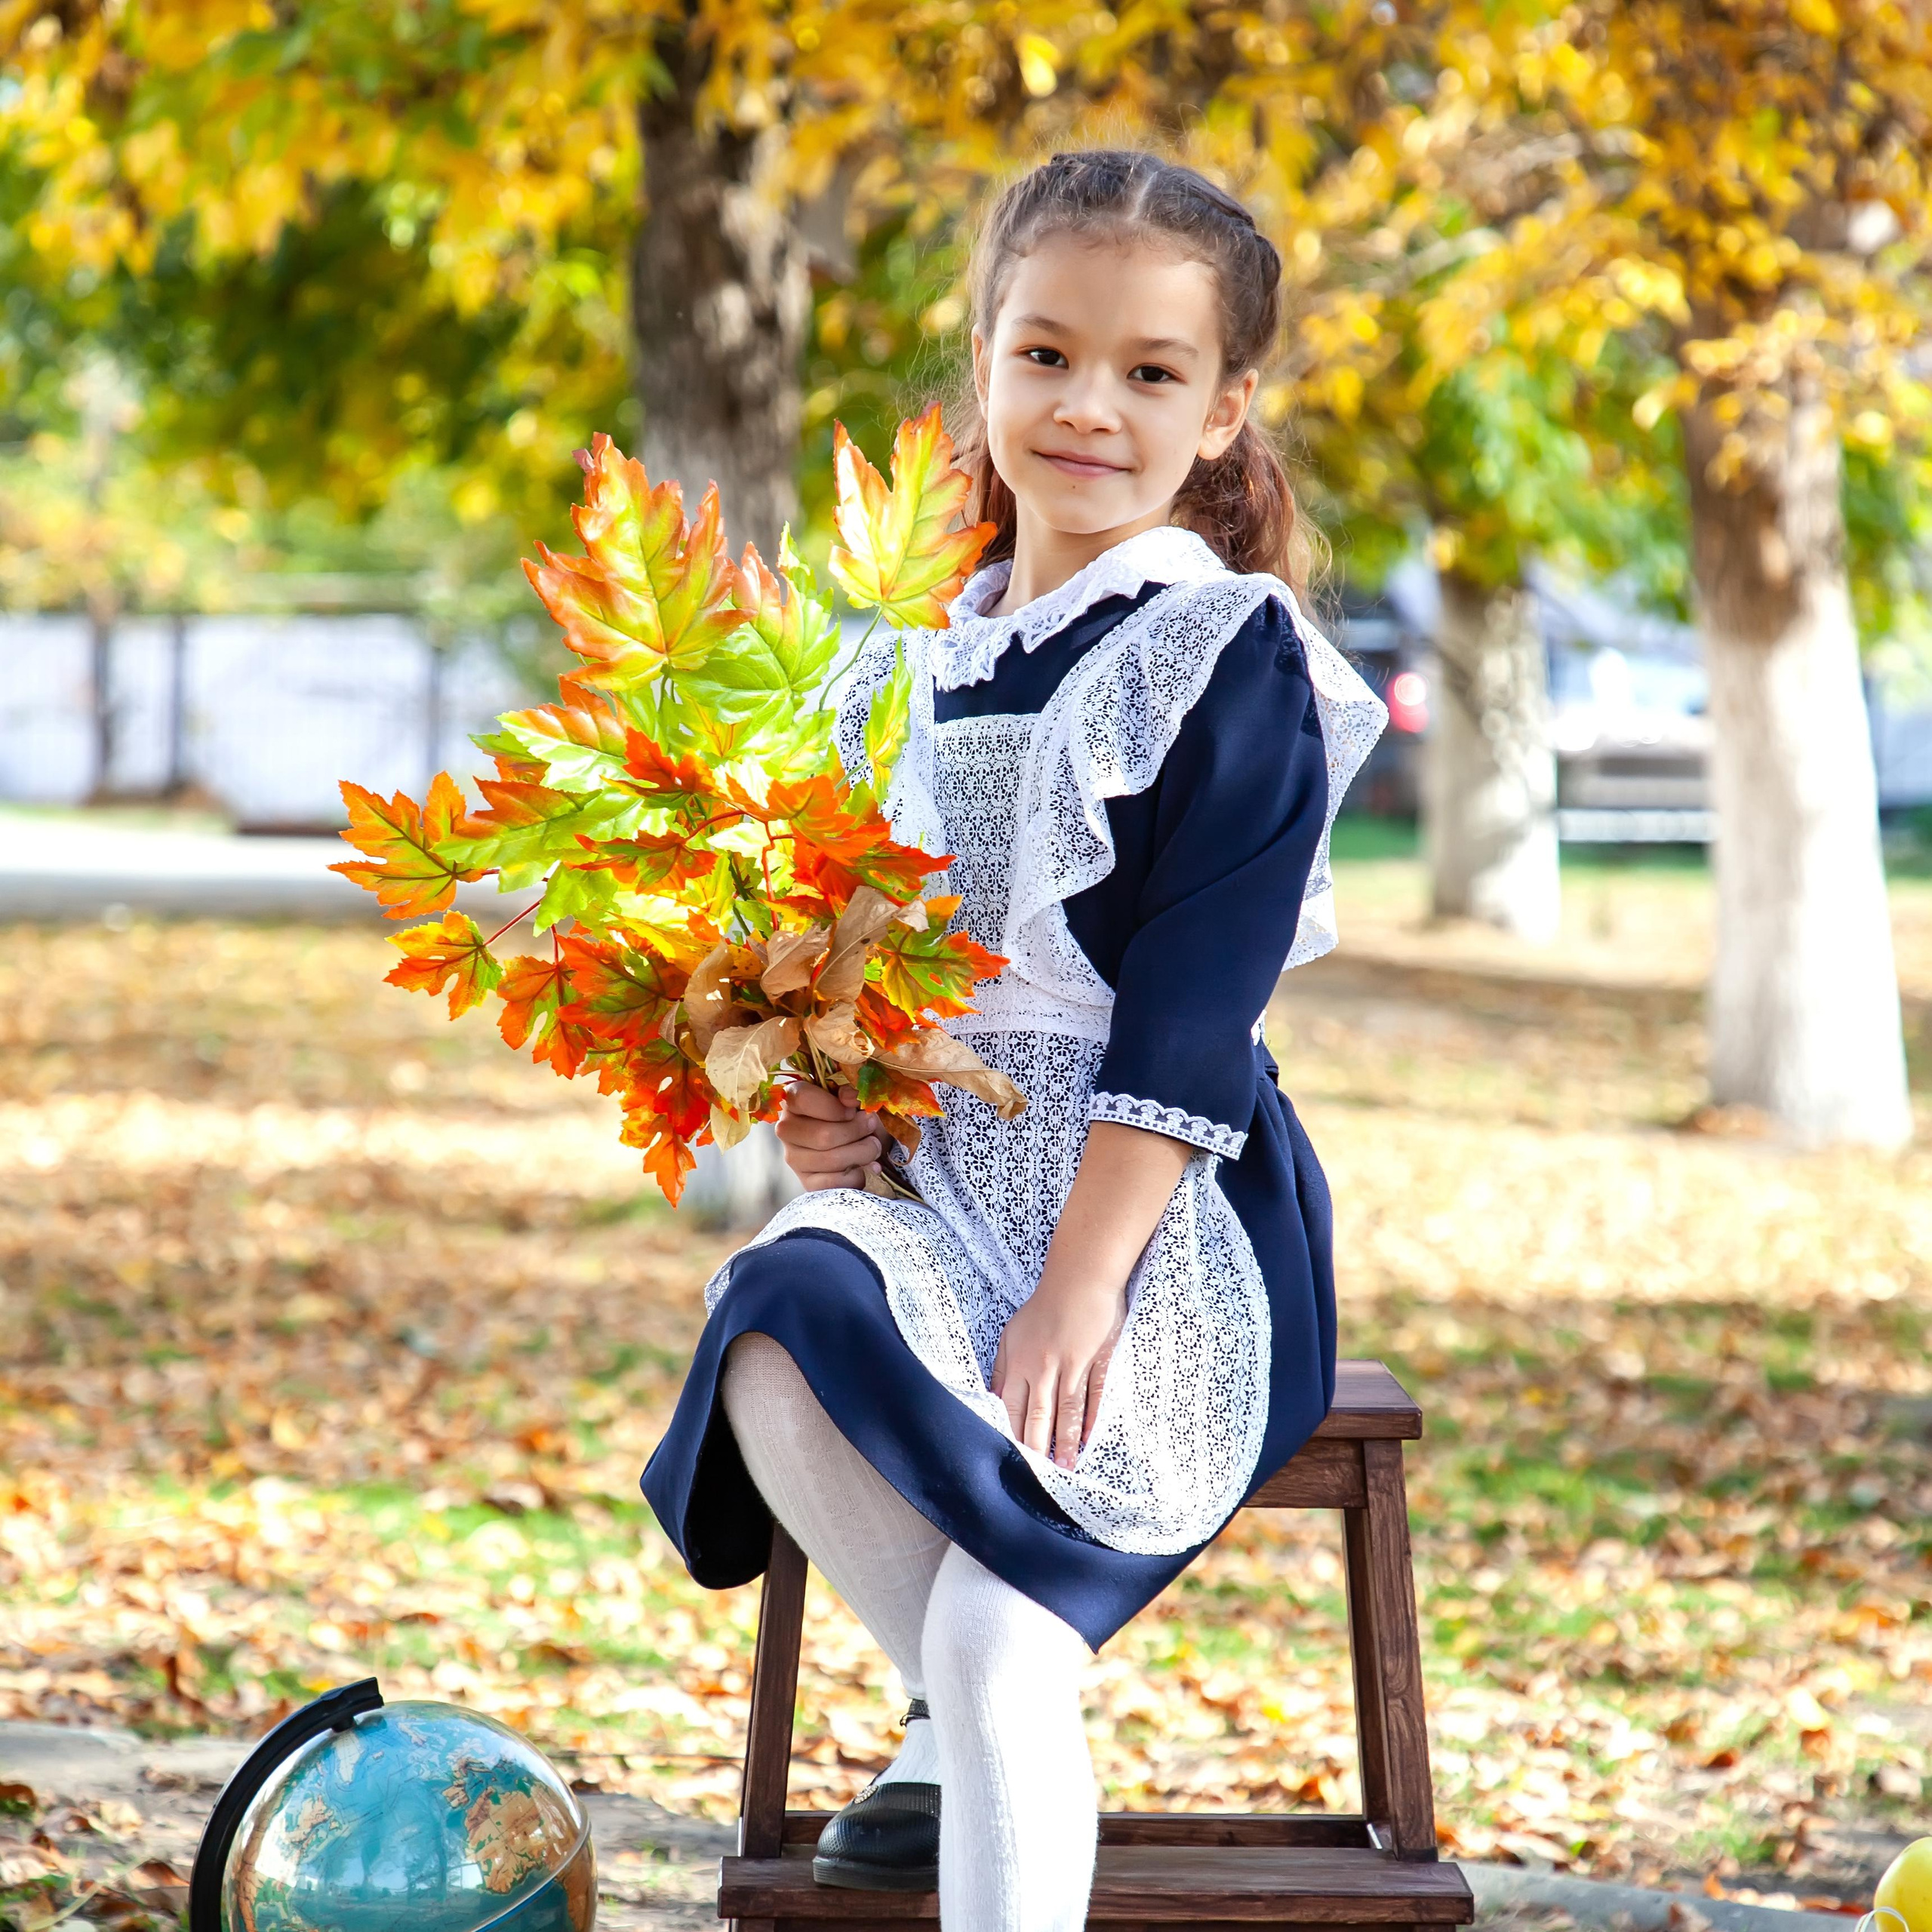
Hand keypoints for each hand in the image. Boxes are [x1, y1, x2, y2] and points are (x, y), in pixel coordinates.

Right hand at [776, 1080, 884, 1190]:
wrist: (858, 1139)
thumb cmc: (851, 1112)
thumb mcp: (851, 1097)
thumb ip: (850, 1092)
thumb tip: (851, 1097)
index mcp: (792, 1100)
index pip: (802, 1098)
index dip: (833, 1106)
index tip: (853, 1110)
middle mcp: (786, 1129)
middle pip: (823, 1135)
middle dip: (857, 1131)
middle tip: (871, 1126)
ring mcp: (793, 1157)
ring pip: (831, 1160)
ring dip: (862, 1153)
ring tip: (873, 1146)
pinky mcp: (806, 1181)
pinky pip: (833, 1183)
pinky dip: (855, 1176)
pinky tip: (863, 1167)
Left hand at [991, 1276, 1125, 1469]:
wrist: (1079, 1276)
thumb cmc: (1043, 1306)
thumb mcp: (1011, 1333)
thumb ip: (1003, 1368)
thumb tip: (994, 1400)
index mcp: (1020, 1362)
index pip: (1012, 1408)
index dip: (1013, 1435)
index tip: (1013, 1460)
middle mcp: (1044, 1367)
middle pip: (1038, 1415)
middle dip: (1038, 1448)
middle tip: (1040, 1477)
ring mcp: (1073, 1364)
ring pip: (1067, 1411)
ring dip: (1067, 1442)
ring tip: (1066, 1468)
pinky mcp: (1099, 1359)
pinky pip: (1096, 1395)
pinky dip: (1093, 1418)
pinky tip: (1092, 1439)